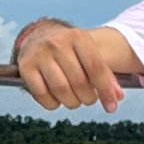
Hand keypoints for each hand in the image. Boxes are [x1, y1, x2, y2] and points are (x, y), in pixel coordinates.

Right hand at [17, 20, 134, 112]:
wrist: (38, 35)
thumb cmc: (70, 50)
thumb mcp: (89, 53)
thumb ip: (106, 74)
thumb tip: (117, 97)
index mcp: (78, 36)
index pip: (96, 67)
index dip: (106, 91)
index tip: (112, 107)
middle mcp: (57, 42)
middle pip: (79, 82)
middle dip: (88, 98)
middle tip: (88, 99)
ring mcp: (39, 54)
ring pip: (61, 90)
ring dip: (72, 102)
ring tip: (74, 100)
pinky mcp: (25, 66)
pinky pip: (42, 95)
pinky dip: (53, 104)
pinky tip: (57, 100)